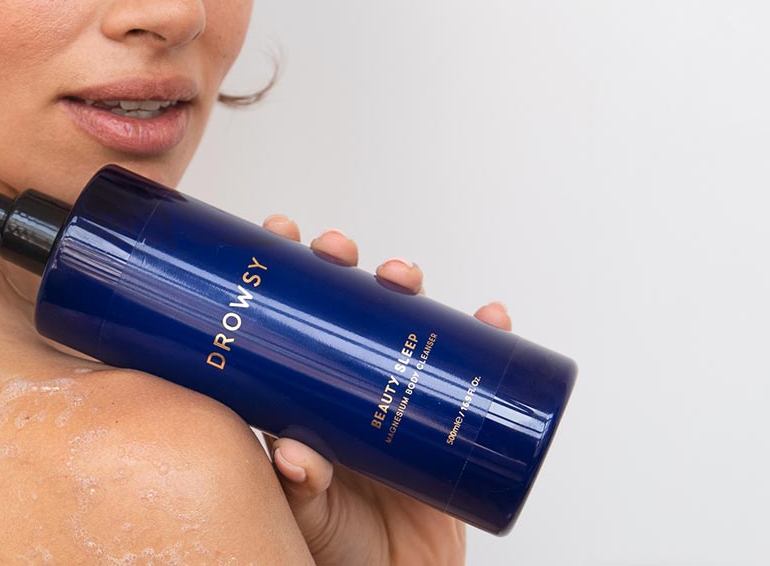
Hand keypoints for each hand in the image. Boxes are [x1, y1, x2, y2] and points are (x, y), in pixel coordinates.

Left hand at [257, 214, 515, 565]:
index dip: (290, 277)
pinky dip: (489, 341)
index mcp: (306, 400)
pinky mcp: (452, 423)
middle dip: (348, 269)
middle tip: (339, 251)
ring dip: (410, 289)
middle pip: (351, 311)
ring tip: (403, 276)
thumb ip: (298, 487)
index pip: (293, 324)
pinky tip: (490, 318)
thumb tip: (296, 454)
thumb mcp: (304, 516)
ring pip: (410, 328)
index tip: (279, 236)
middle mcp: (354, 390)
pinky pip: (476, 375)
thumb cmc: (337, 554)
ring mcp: (405, 401)